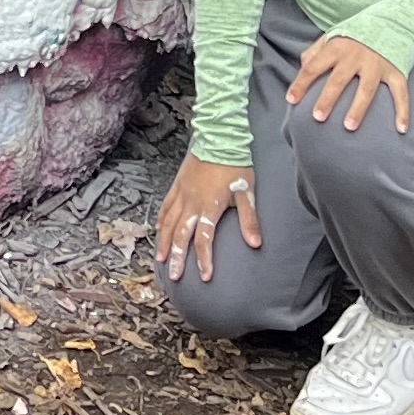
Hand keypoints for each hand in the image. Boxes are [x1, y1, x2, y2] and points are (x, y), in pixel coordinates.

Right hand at [157, 155, 260, 279]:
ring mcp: (181, 194)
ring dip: (165, 242)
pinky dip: (161, 222)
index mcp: (208, 206)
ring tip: (161, 259)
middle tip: (174, 276)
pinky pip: (165, 207)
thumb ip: (249, 219)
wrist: (218, 138)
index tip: (204, 276)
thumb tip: (255, 244)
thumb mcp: (246, 192)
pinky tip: (158, 231)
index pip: (203, 238)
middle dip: (177, 257)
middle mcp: (191, 202)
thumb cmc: (234, 165)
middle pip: (180, 235)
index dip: (204, 259)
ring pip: (169, 223)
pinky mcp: (176, 185)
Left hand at [284, 33, 412, 133]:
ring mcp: (377, 65)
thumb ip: (316, 51)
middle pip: (338, 80)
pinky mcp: (396, 71)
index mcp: (336, 48)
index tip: (291, 100)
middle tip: (318, 117)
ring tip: (348, 126)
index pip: (314, 67)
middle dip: (327, 99)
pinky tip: (401, 128)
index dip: (301, 83)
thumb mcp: (333, 36)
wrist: (391, 21)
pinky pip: (400, 93)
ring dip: (357, 108)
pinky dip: (402, 111)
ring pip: (366, 90)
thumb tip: (304, 67)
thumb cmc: (356, 34)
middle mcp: (356, 57)